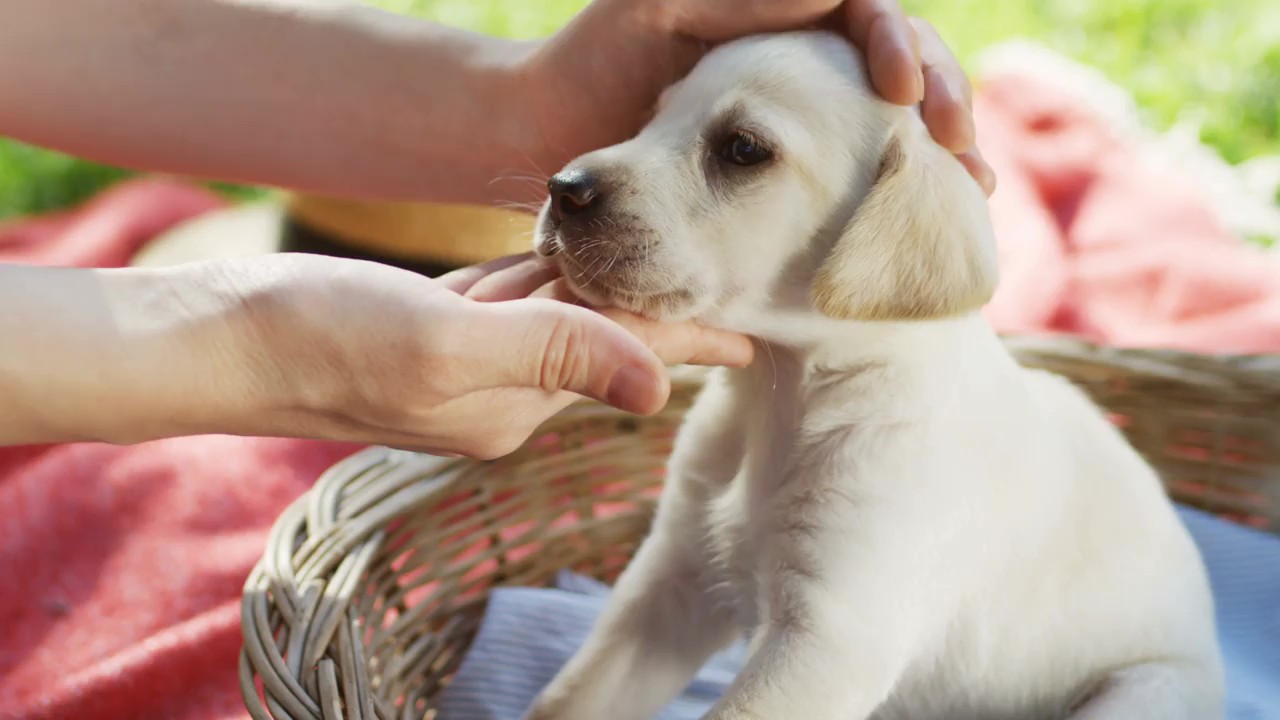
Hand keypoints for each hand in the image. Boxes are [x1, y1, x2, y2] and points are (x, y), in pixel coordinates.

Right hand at [223, 254, 751, 457]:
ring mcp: (464, 363)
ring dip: (605, 291)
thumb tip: (657, 386)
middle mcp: (498, 393)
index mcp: (512, 405)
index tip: (757, 335)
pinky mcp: (433, 332)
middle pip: (600, 339)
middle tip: (725, 280)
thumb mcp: (447, 345)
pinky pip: (508, 304)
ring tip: (665, 270)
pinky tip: (566, 265)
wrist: (225, 337)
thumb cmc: (324, 339)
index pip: (626, 358)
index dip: (694, 337)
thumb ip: (553, 356)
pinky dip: (539, 281)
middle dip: (659, 310)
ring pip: (556, 317)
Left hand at [523, 0, 993, 193]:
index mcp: (783, 24)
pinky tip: (919, 235)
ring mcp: (799, 128)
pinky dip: (894, 208)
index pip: (874, 22)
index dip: (905, 51)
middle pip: (906, 75)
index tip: (900, 94)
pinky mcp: (781, 184)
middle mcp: (805, 70)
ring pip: (892, 135)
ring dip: (935, 164)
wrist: (544, 137)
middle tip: (957, 152)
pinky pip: (856, 191)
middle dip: (941, 106)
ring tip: (967, 192)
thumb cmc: (590, 61)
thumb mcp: (655, 7)